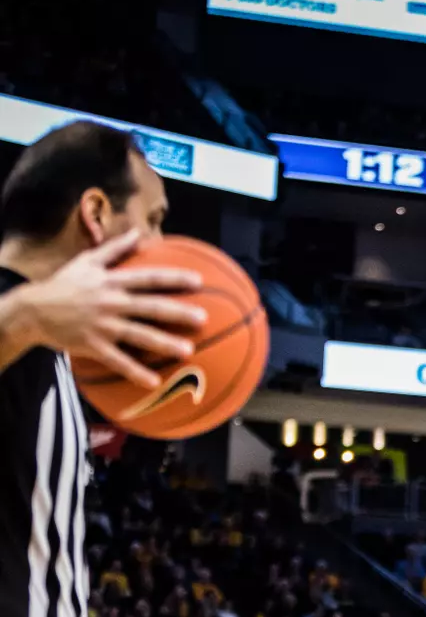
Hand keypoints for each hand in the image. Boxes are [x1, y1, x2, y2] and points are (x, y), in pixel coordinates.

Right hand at [14, 229, 203, 387]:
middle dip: (178, 312)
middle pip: (150, 307)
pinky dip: (136, 372)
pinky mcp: (93, 345)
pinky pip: (118, 361)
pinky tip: (154, 382)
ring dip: (164, 343)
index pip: (148, 278)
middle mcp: (110, 302)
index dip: (174, 278)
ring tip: (188, 351)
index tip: (199, 281)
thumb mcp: (86, 261)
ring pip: (138, 335)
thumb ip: (115, 248)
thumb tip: (138, 233)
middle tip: (203, 318)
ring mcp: (102, 325)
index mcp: (111, 282)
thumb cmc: (63, 284)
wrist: (31, 310)